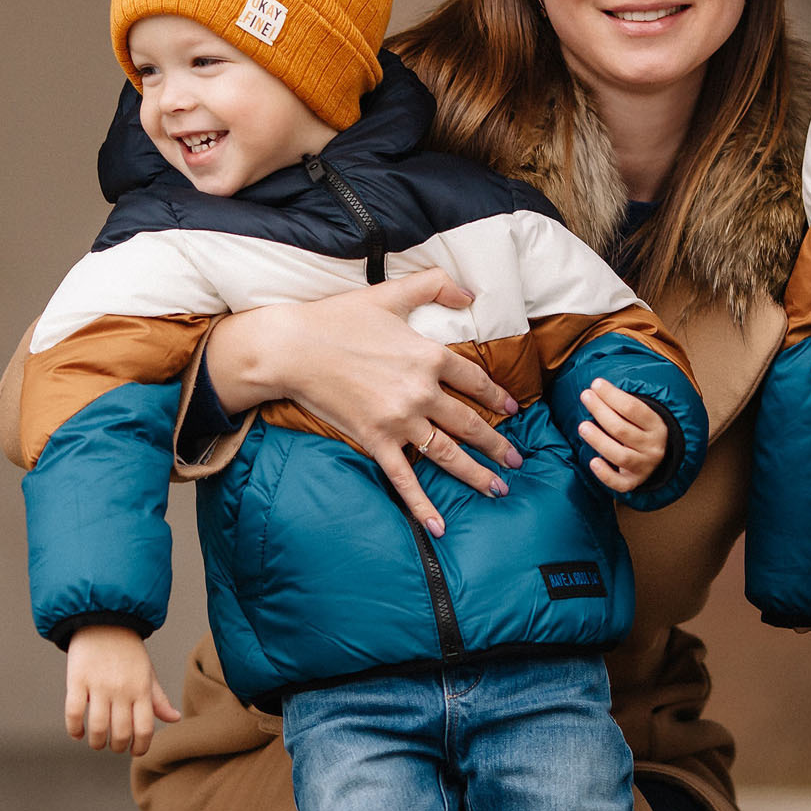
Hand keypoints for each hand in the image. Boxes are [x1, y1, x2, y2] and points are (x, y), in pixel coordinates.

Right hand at [64, 625, 179, 755]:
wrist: (105, 619)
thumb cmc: (128, 650)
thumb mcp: (147, 672)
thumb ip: (158, 698)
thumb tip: (174, 719)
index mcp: (141, 688)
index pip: (144, 729)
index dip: (140, 747)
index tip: (134, 751)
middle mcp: (121, 689)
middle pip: (120, 733)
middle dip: (117, 747)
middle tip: (114, 746)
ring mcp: (98, 685)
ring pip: (97, 728)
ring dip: (96, 743)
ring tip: (96, 742)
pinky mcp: (77, 679)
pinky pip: (73, 713)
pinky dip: (74, 730)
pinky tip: (77, 733)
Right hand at [202, 270, 522, 533]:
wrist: (293, 348)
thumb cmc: (338, 318)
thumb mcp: (391, 292)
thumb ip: (434, 284)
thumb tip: (469, 292)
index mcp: (429, 356)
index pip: (474, 379)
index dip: (496, 395)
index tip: (510, 409)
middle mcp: (421, 392)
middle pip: (469, 422)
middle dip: (498, 444)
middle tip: (517, 460)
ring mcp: (398, 420)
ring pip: (448, 453)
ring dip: (476, 474)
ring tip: (498, 488)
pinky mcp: (374, 440)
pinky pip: (404, 478)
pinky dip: (422, 504)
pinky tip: (439, 525)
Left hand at [576, 381, 665, 492]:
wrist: (659, 459)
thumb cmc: (640, 429)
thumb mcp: (641, 415)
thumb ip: (622, 403)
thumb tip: (596, 386)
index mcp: (656, 425)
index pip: (633, 408)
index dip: (612, 395)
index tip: (595, 384)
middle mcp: (653, 446)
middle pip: (622, 430)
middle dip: (601, 411)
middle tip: (585, 396)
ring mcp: (644, 466)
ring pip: (620, 455)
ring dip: (599, 440)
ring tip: (582, 426)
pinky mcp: (634, 482)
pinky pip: (620, 483)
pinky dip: (606, 475)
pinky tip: (593, 461)